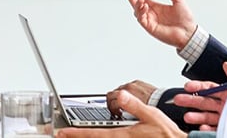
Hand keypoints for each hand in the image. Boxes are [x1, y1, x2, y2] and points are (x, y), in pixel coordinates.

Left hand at [57, 90, 185, 137]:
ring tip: (72, 136)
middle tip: (61, 136)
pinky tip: (94, 137)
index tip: (62, 132)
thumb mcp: (151, 114)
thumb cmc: (166, 133)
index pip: (94, 134)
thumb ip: (135, 105)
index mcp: (123, 134)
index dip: (76, 133)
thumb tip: (121, 94)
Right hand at [107, 80, 155, 114]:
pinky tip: (132, 99)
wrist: (163, 101)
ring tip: (125, 105)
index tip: (115, 113)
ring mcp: (133, 84)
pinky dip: (129, 92)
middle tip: (116, 109)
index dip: (111, 108)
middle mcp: (128, 87)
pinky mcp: (138, 82)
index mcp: (126, 94)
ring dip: (120, 97)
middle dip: (113, 102)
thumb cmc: (152, 107)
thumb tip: (120, 114)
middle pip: (112, 93)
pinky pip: (129, 86)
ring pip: (120, 89)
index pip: (111, 99)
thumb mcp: (136, 113)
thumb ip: (125, 109)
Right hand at [125, 0, 196, 49]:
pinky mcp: (151, 28)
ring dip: (136, 5)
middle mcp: (153, 15)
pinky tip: (144, 6)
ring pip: (138, 12)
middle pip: (138, 5)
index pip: (144, 0)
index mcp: (158, 8)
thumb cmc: (186, 20)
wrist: (189, 33)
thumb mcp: (178, 1)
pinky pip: (142, 20)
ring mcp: (151, 22)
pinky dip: (140, 13)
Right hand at [174, 62, 226, 129]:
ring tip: (187, 116)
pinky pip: (216, 128)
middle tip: (178, 100)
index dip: (198, 86)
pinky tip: (202, 127)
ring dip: (196, 116)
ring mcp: (226, 117)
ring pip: (207, 116)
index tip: (187, 86)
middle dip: (190, 101)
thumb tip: (225, 64)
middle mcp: (225, 104)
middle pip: (204, 102)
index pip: (209, 88)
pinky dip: (207, 128)